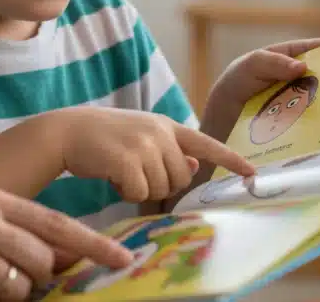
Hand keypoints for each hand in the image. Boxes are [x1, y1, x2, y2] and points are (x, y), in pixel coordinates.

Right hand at [55, 107, 255, 202]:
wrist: (66, 131)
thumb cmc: (104, 139)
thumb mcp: (141, 138)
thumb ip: (168, 151)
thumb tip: (193, 167)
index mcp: (166, 125)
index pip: (206, 144)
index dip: (230, 159)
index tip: (252, 172)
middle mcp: (160, 132)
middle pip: (181, 179)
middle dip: (161, 184)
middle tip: (135, 172)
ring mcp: (144, 144)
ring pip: (162, 188)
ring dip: (142, 189)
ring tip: (121, 170)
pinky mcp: (128, 159)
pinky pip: (140, 193)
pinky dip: (126, 192)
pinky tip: (112, 176)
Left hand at [203, 38, 319, 139]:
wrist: (222, 120)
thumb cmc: (235, 84)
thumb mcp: (250, 66)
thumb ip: (274, 62)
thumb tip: (303, 66)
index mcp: (287, 57)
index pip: (314, 49)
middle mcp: (296, 77)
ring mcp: (298, 99)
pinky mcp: (296, 120)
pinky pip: (312, 118)